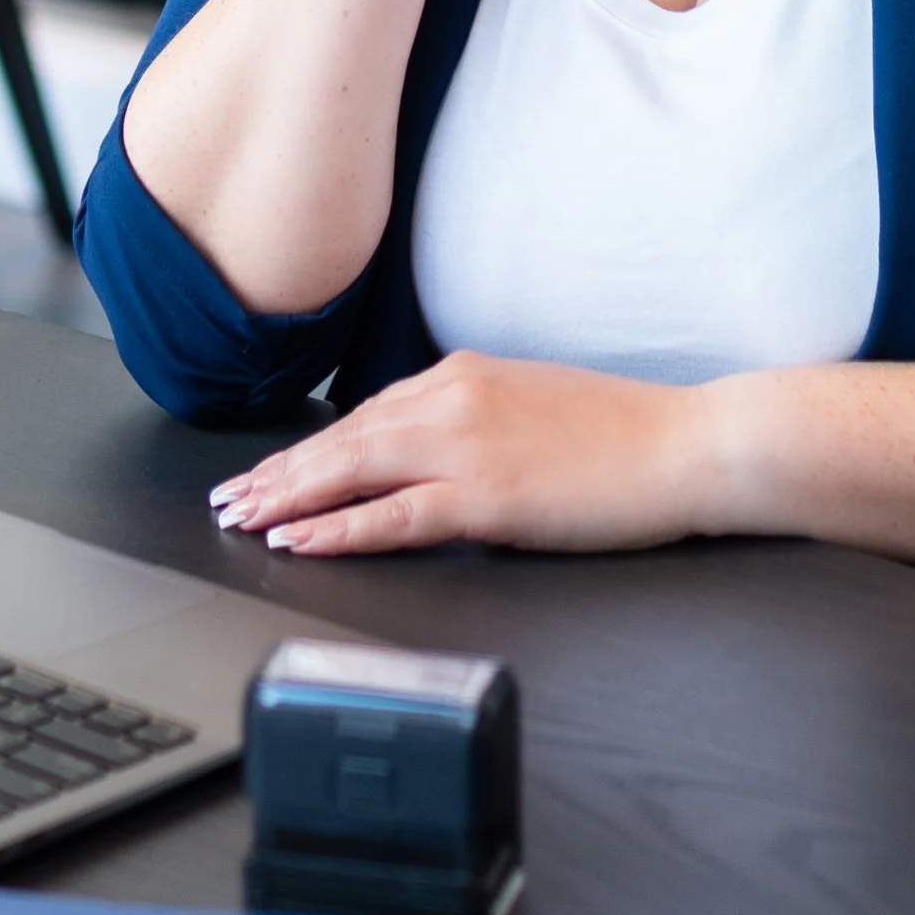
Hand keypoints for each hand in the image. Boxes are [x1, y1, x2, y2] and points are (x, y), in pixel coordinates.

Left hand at [207, 352, 709, 556]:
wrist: (686, 444)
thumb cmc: (624, 436)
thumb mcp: (534, 406)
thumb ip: (476, 421)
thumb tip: (432, 458)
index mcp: (466, 374)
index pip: (366, 413)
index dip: (309, 447)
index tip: (268, 470)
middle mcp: (455, 397)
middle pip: (343, 438)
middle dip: (278, 472)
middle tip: (228, 500)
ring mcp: (467, 445)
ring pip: (353, 470)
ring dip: (288, 497)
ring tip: (243, 520)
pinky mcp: (486, 495)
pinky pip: (394, 515)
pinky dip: (338, 528)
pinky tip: (300, 540)